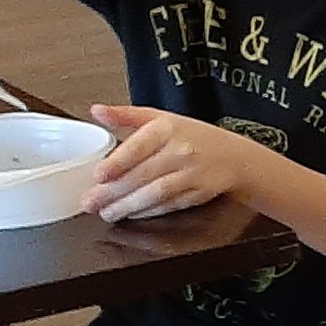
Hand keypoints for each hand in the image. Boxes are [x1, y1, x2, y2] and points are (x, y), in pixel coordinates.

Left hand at [83, 105, 259, 221]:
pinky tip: (132, 214)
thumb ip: (126, 115)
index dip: (118, 163)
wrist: (234, 157)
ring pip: (156, 193)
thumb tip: (96, 111)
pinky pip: (170, 204)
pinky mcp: (199, 193)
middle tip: (91, 202)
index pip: (139, 147)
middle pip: (143, 174)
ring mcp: (192, 174)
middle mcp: (181, 151)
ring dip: (129, 206)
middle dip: (114, 192)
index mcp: (167, 128)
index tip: (99, 176)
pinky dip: (149, 211)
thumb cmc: (193, 137)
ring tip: (107, 213)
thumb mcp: (161, 117)